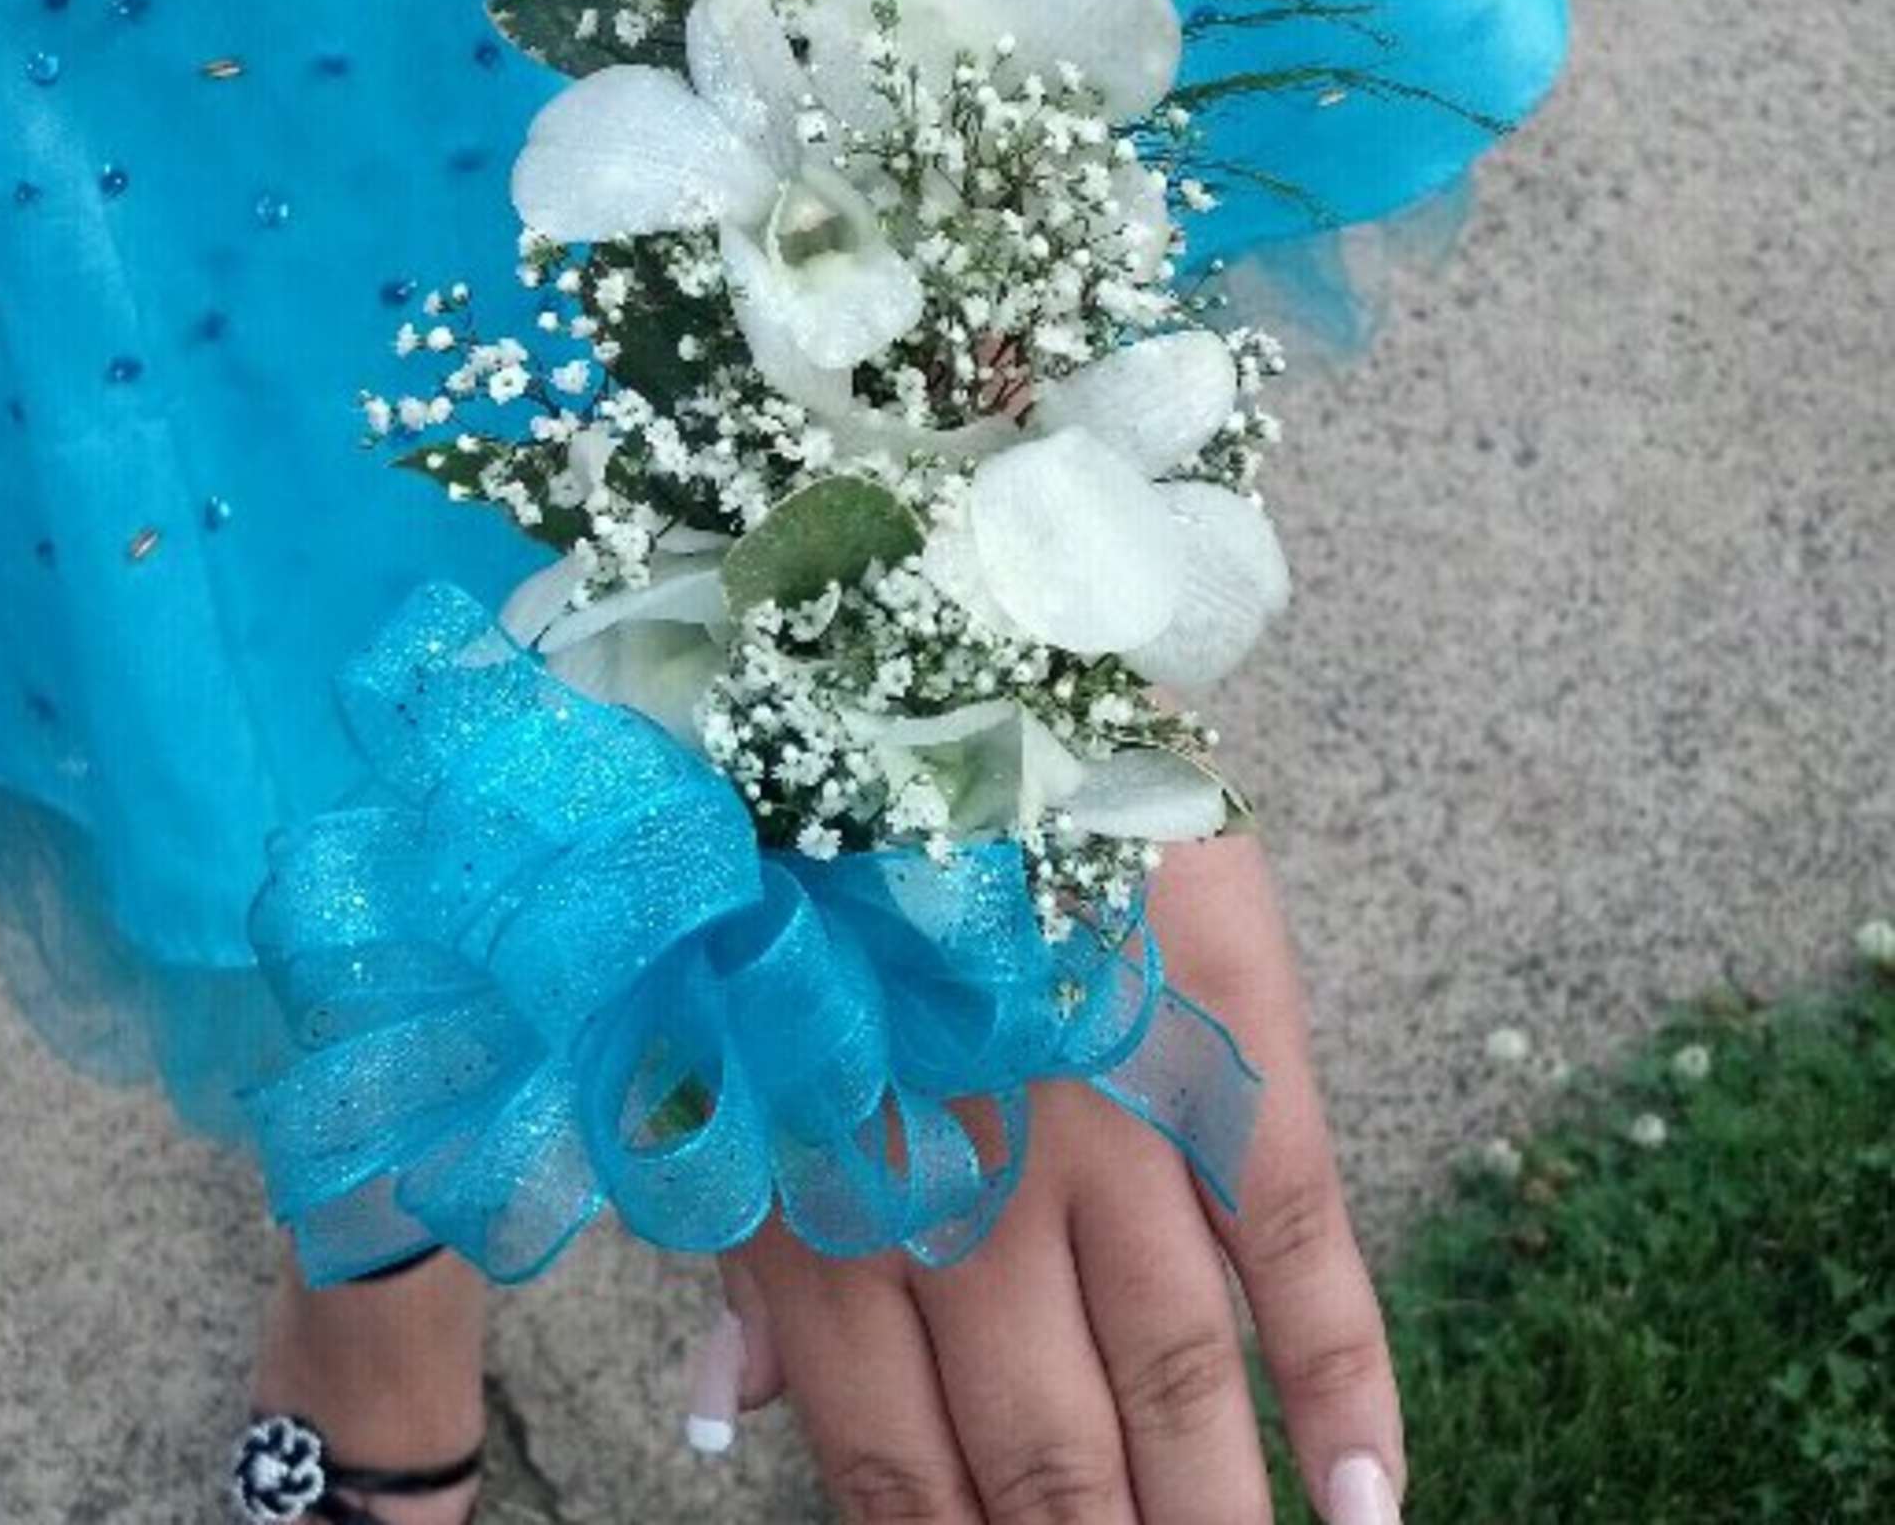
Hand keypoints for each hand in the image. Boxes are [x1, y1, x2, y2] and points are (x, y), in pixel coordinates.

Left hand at [693, 832, 1405, 1522]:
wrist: (935, 660)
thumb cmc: (812, 864)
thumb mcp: (737, 1041)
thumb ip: (744, 1235)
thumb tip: (728, 1426)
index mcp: (836, 1195)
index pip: (895, 1466)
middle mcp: (974, 1186)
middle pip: (1049, 1457)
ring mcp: (1111, 1118)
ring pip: (1177, 1383)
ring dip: (1210, 1522)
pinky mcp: (1225, 1042)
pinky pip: (1300, 1241)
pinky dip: (1345, 1384)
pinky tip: (1369, 1507)